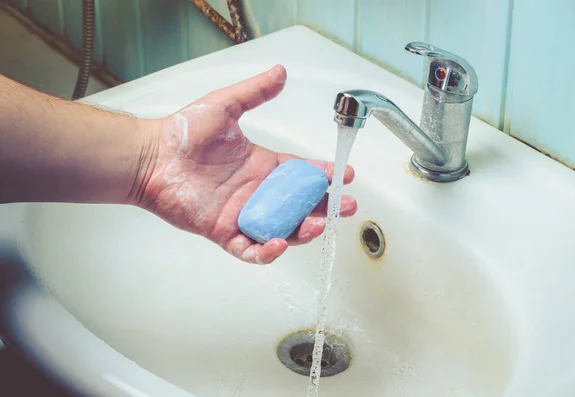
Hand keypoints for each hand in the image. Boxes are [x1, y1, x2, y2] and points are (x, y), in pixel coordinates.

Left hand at [137, 65, 356, 263]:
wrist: (152, 156)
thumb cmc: (184, 132)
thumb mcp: (225, 106)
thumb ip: (255, 92)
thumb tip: (280, 72)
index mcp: (262, 165)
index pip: (302, 173)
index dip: (325, 175)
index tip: (345, 174)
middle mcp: (257, 192)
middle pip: (301, 205)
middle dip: (326, 207)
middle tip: (345, 206)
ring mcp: (242, 213)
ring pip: (282, 229)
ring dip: (304, 230)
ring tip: (319, 224)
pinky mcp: (224, 231)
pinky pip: (250, 248)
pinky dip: (266, 251)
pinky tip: (280, 242)